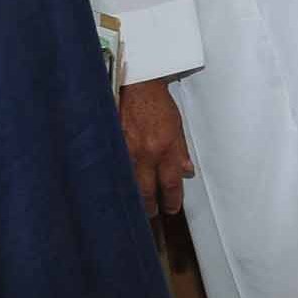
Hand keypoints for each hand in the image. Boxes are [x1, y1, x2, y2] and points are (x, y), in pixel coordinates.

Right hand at [120, 79, 193, 217]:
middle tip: (152, 213)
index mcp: (165, 148)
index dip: (171, 200)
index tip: (171, 208)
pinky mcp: (111, 144)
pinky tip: (117, 187)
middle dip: (149, 206)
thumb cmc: (156, 101)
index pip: (170, 183)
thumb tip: (186, 170)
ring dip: (132, 197)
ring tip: (135, 205)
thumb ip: (181, 150)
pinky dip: (117, 180)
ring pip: (128, 183)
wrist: (135, 84)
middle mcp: (145, 152)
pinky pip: (114, 169)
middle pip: (146, 190)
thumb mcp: (177, 125)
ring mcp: (125, 150)